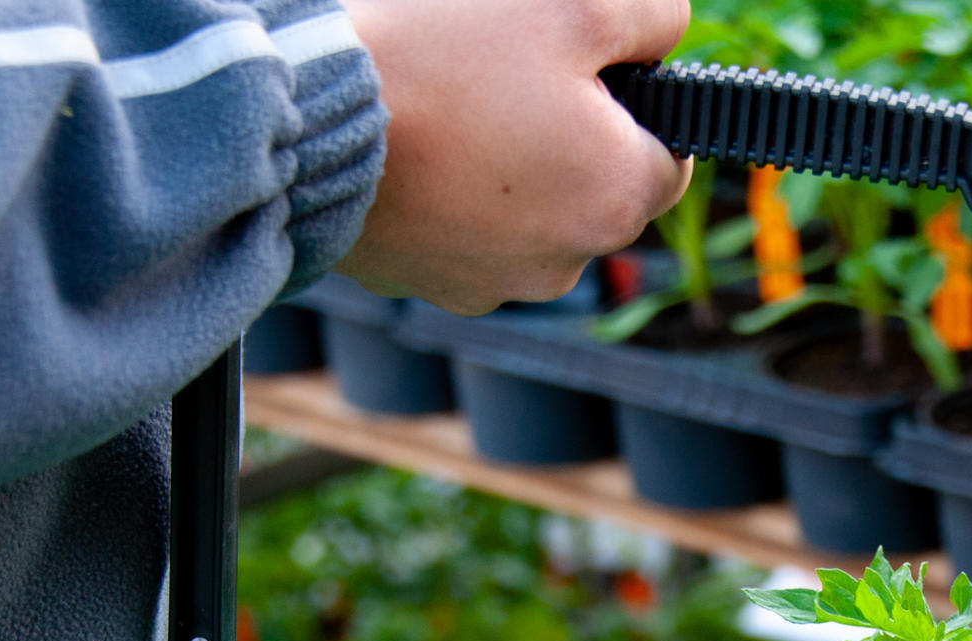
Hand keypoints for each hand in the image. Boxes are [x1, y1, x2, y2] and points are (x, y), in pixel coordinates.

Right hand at [338, 0, 691, 312]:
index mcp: (616, 201)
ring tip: (452, 110)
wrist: (303, 115)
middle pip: (596, 187)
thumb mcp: (574, 1)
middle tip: (501, 77)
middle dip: (568, 134)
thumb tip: (666, 38)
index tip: (579, 67)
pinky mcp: (430, 282)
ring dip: (508, 166)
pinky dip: (453, 193)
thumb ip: (652, 16)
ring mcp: (492, 282)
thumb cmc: (438, 54)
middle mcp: (564, 263)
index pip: (669, 153)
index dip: (632, 100)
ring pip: (530, 212)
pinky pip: (465, 230)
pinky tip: (418, 148)